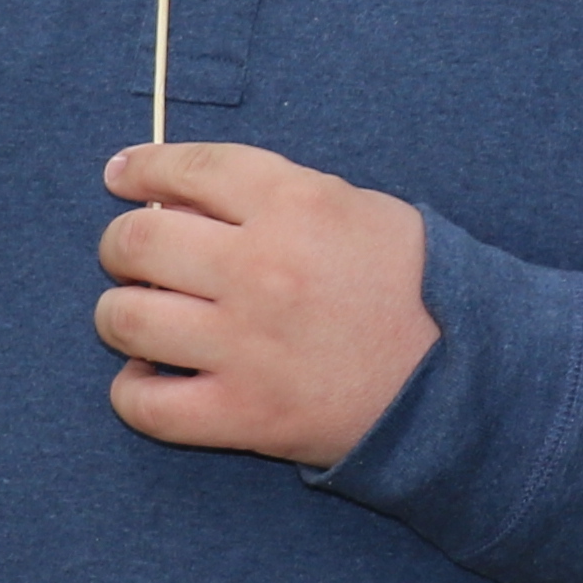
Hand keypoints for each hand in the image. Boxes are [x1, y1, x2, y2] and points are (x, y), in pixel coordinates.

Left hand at [95, 144, 436, 467]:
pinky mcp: (244, 414)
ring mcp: (246, 345)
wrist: (464, 382)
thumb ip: (276, 192)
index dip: (140, 168)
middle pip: (138, 241)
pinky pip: (145, 404)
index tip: (120, 176)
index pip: (187, 169)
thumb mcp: (358, 208)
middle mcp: (260, 269)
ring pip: (125, 319)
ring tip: (136, 317)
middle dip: (120, 244)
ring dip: (118, 314)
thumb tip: (183, 188)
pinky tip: (148, 379)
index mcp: (293, 204)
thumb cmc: (414, 287)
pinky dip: (133, 391)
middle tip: (131, 255)